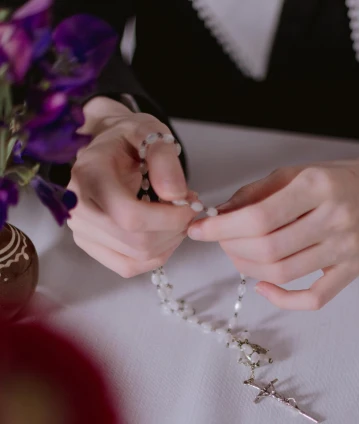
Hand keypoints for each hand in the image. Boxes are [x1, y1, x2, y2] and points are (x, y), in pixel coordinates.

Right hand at [68, 97, 194, 276]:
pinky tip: (163, 234)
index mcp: (89, 175)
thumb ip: (164, 158)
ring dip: (168, 243)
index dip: (169, 218)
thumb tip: (175, 194)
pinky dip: (154, 255)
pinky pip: (128, 266)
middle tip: (188, 209)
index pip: (130, 216)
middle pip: (137, 243)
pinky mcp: (90, 246)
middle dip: (174, 230)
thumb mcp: (149, 131)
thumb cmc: (127, 140)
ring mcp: (81, 231)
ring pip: (137, 258)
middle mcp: (78, 208)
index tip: (190, 204)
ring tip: (176, 217)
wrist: (105, 149)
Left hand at [188, 151, 358, 309]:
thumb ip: (256, 194)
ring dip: (249, 269)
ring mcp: (346, 248)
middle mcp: (335, 218)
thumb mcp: (296, 172)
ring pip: (284, 273)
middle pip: (269, 248)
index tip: (198, 229)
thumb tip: (218, 217)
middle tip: (220, 242)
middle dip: (232, 248)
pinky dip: (282, 299)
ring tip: (238, 256)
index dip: (222, 228)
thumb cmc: (336, 180)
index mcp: (317, 186)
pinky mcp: (353, 271)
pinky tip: (264, 285)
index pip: (260, 216)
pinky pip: (313, 299)